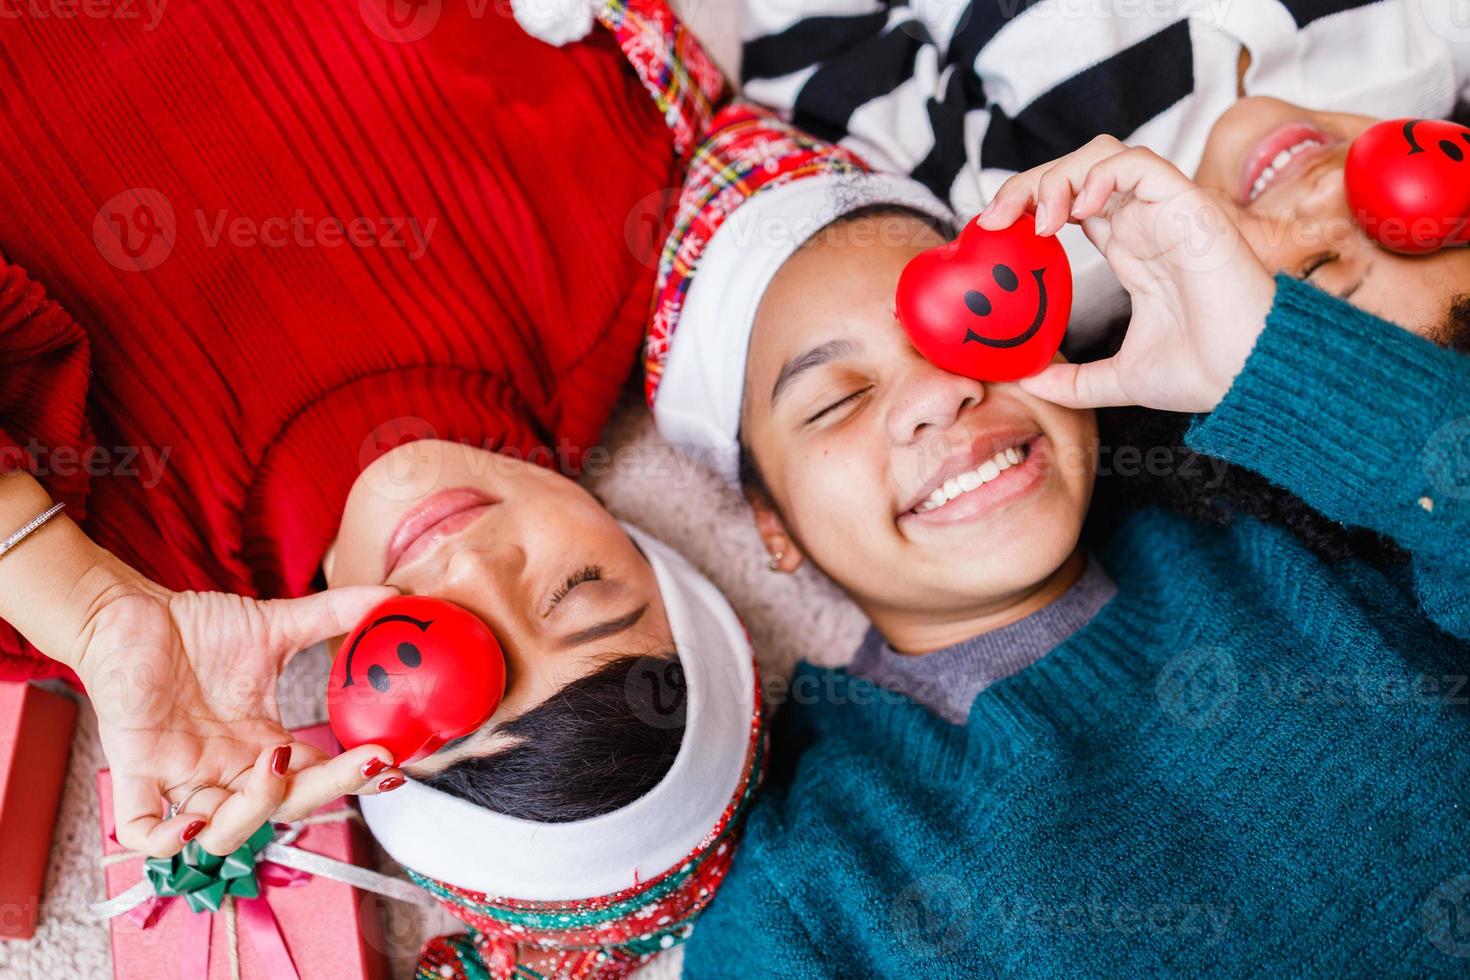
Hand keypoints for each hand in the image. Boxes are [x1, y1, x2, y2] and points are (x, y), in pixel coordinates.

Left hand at [71, 556, 403, 858]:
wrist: (131, 614)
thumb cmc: (197, 628)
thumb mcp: (274, 625)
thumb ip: (332, 614)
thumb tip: (390, 595)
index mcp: (264, 745)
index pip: (317, 778)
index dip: (354, 780)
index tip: (389, 764)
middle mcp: (228, 770)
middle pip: (282, 810)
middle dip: (325, 791)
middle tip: (358, 761)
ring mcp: (182, 775)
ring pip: (219, 834)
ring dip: (254, 811)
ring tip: (275, 763)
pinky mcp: (135, 767)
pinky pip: (143, 828)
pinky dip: (168, 838)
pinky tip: (192, 818)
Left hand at [979, 136, 1276, 411]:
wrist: (1247, 377)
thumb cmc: (1203, 372)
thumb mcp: (1116, 380)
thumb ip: (1071, 379)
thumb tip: (1028, 381)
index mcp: (1130, 250)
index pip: (1071, 203)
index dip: (1029, 204)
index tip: (993, 232)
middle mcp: (1145, 223)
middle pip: (1077, 170)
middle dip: (1028, 183)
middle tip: (994, 218)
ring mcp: (1165, 211)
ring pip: (1102, 155)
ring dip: (1058, 174)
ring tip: (1038, 217)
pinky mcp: (1187, 205)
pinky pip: (1137, 164)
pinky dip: (1099, 174)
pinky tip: (1077, 211)